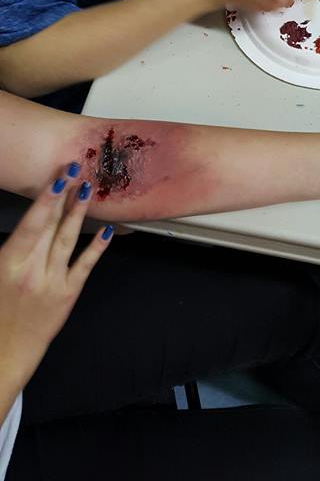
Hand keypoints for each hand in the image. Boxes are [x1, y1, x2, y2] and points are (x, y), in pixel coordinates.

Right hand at [0, 165, 112, 388]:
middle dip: (64, 195)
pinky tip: (107, 229)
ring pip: (68, 240)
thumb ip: (10, 247)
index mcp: (7, 264)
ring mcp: (52, 283)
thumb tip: (28, 222)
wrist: (3, 353)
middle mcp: (31, 271)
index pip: (31, 225)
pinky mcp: (67, 296)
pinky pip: (85, 266)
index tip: (58, 177)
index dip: (46, 199)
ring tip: (89, 188)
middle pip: (51, 226)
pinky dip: (96, 247)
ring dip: (79, 212)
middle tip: (77, 168)